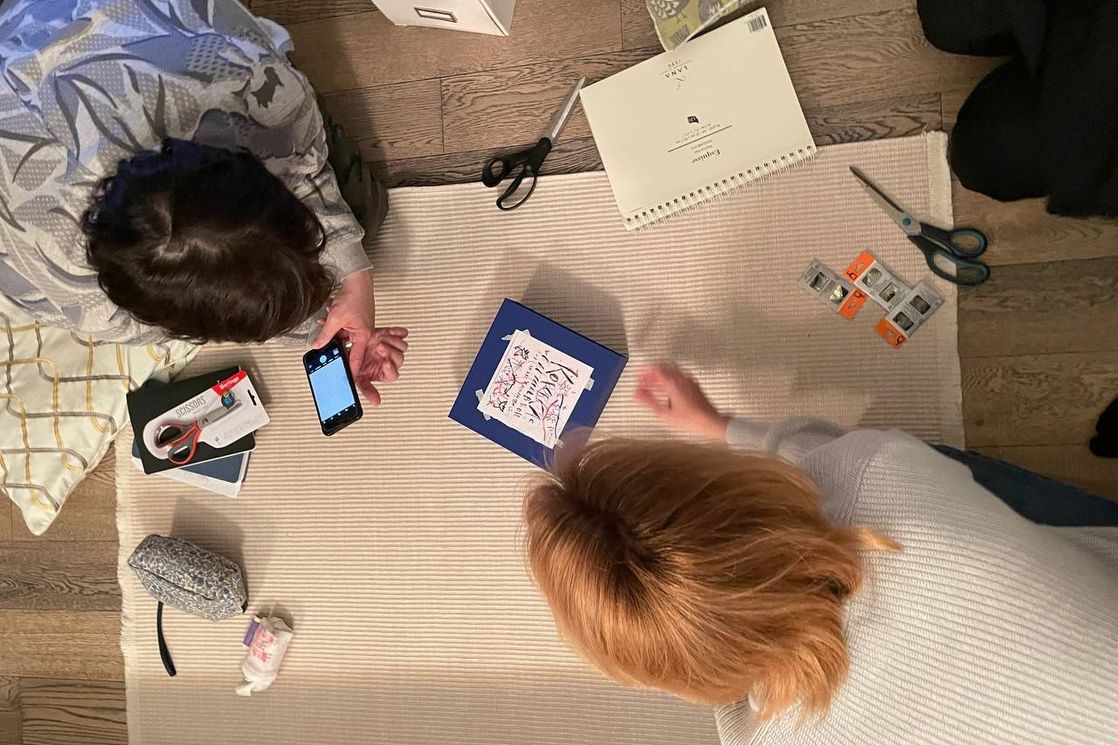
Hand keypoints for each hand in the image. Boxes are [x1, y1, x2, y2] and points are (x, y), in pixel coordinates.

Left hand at [313, 270, 407, 405]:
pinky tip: (325, 321)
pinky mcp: (355, 321)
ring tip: (324, 330)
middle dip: (337, 350)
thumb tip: (317, 345)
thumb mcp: (335, 318)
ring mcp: (360, 328)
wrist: (357, 280)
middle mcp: (364, 334)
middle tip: (327, 358)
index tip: (345, 380)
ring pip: (344, 339)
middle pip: (349, 350)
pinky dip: (334, 328)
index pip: (356, 360)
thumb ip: (325, 334)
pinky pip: (343, 330)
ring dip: (333, 336)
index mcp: (364, 337)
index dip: (350, 371)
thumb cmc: (354, 296)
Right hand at [634, 364, 728, 439]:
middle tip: (644, 380)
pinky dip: (670, 381)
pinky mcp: (695, 386)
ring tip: (654, 386)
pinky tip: (668, 391)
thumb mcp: (664, 413)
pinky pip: (679, 378)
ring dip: (661, 377)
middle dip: (652, 374)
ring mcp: (690, 381)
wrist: (711, 422)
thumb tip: (636, 394)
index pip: (655, 369)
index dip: (644, 371)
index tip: (638, 376)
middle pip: (663, 369)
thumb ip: (648, 401)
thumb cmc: (691, 419)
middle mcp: (682, 379)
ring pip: (672, 373)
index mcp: (673, 382)